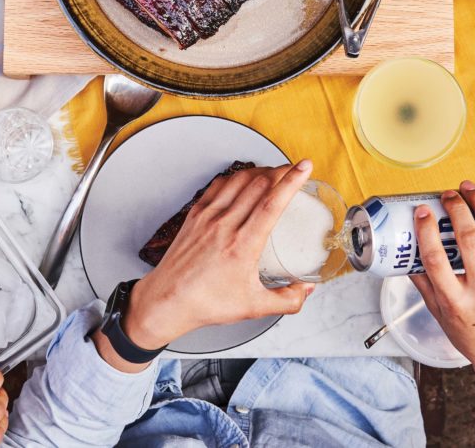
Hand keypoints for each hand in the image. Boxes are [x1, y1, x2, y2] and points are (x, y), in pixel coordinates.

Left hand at [101, 160, 315, 368]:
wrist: (166, 301)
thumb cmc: (206, 303)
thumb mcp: (254, 307)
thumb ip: (287, 299)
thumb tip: (307, 288)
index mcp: (242, 245)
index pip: (272, 203)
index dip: (291, 181)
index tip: (305, 167)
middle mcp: (225, 225)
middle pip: (258, 184)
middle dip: (281, 171)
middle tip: (294, 169)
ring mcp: (208, 217)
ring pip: (239, 180)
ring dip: (260, 171)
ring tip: (273, 173)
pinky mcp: (195, 214)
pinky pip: (218, 185)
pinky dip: (236, 177)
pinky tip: (243, 180)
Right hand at [410, 183, 474, 386]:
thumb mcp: (440, 315)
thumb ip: (424, 284)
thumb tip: (408, 256)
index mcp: (456, 301)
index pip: (436, 258)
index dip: (427, 230)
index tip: (423, 211)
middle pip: (468, 237)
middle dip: (456, 208)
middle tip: (448, 195)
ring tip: (471, 190)